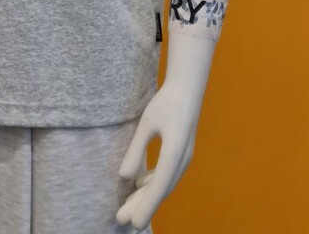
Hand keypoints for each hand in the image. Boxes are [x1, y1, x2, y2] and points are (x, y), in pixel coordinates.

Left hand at [115, 79, 201, 229]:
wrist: (187, 87)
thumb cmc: (166, 102)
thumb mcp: (147, 124)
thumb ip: (136, 150)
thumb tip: (124, 177)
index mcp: (174, 154)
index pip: (158, 188)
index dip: (145, 207)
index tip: (132, 223)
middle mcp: (182, 160)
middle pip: (160, 190)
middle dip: (141, 206)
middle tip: (121, 220)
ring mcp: (184, 158)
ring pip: (164, 184)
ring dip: (146, 196)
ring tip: (128, 206)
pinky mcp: (181, 152)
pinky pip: (167, 174)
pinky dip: (153, 183)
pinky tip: (139, 184)